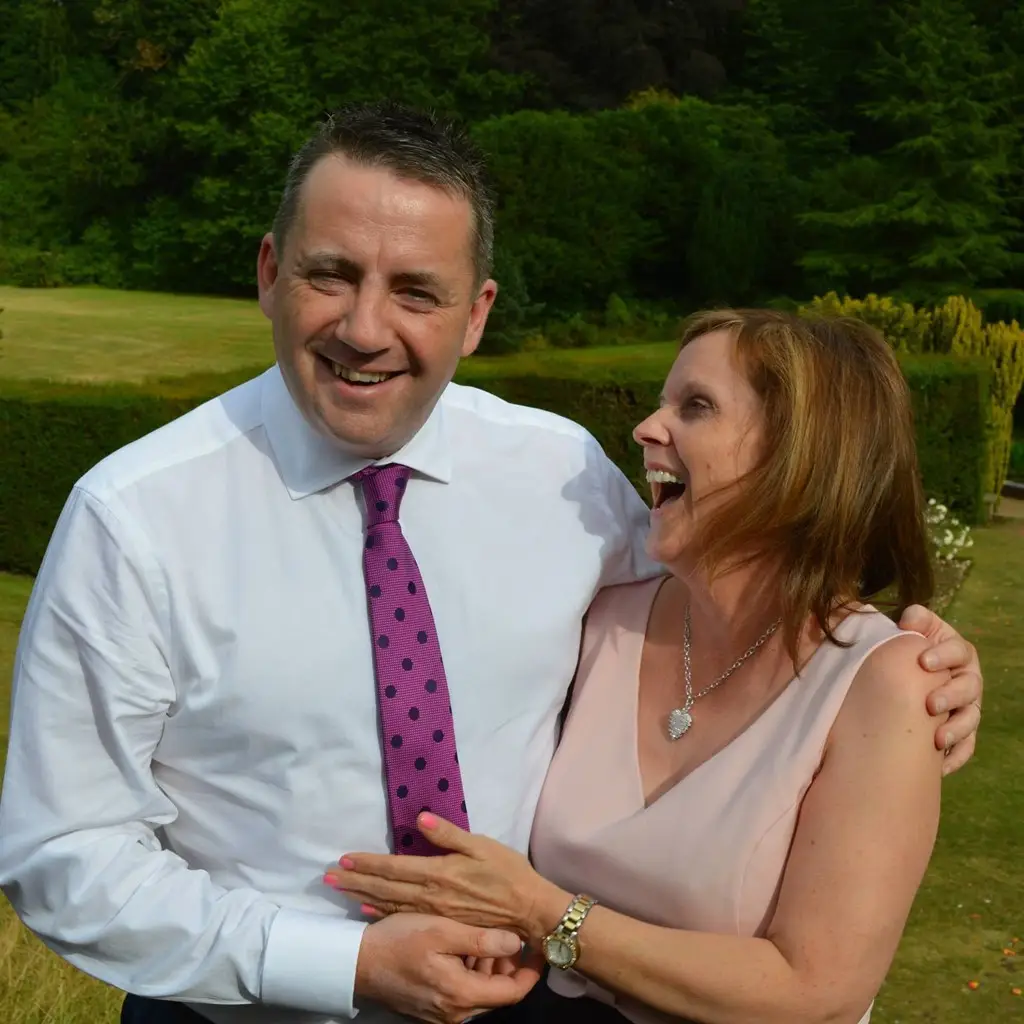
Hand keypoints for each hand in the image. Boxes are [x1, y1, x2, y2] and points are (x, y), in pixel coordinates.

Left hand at [325, 812, 566, 939]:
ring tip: (340, 890)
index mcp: (439, 872)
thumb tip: (419, 818)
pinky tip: (368, 910)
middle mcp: (430, 895)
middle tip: (327, 877)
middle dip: (355, 879)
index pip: (394, 867)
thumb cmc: (508, 873)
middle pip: (385, 887)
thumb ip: (449, 834)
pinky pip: (404, 917)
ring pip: (390, 903)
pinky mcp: (440, 922)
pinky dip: (381, 912)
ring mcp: (433, 912)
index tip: (343, 859)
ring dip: (362, 895)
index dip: (368, 863)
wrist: (527, 911)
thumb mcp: (482, 846)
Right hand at [354, 911, 540, 1023]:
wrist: (358, 961)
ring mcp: (442, 1013)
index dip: (531, 970)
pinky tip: (462, 945)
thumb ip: (482, 939)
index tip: (538, 946)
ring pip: (481, 990)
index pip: (513, 992)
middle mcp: (456, 1013)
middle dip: (507, 962)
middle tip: (506, 932)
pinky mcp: (431, 1008)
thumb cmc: (402, 940)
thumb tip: (516, 941)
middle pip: (498, 992)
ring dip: (488, 964)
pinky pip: (463, 991)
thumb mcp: (443, 931)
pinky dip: (470, 970)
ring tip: (483, 933)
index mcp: (463, 995)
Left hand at [898, 604, 981, 773]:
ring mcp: (967, 707)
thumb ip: (915, 620)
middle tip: (930, 704)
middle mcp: (967, 680)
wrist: (906, 674)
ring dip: (957, 730)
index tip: (923, 661)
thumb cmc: (909, 650)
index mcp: (958, 653)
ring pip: (971, 719)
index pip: (959, 651)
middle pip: (969, 688)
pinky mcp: (962, 732)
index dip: (944, 655)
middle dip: (951, 696)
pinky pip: (966, 748)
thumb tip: (908, 620)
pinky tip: (940, 767)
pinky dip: (955, 757)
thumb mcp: (913, 630)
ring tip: (937, 739)